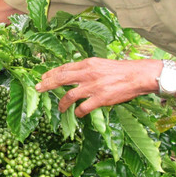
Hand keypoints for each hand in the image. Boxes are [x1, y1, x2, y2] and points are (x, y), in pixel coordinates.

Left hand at [34, 58, 158, 116]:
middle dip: (47, 84)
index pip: (64, 68)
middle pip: (61, 79)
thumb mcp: (101, 63)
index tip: (42, 77)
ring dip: (62, 103)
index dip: (51, 73)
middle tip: (38, 89)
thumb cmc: (121, 70)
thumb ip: (87, 68)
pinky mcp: (100, 99)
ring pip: (69, 95)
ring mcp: (93, 87)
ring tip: (60, 108)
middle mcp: (87, 74)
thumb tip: (75, 73)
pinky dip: (78, 112)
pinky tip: (77, 113)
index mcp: (87, 63)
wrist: (137, 75)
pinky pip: (83, 108)